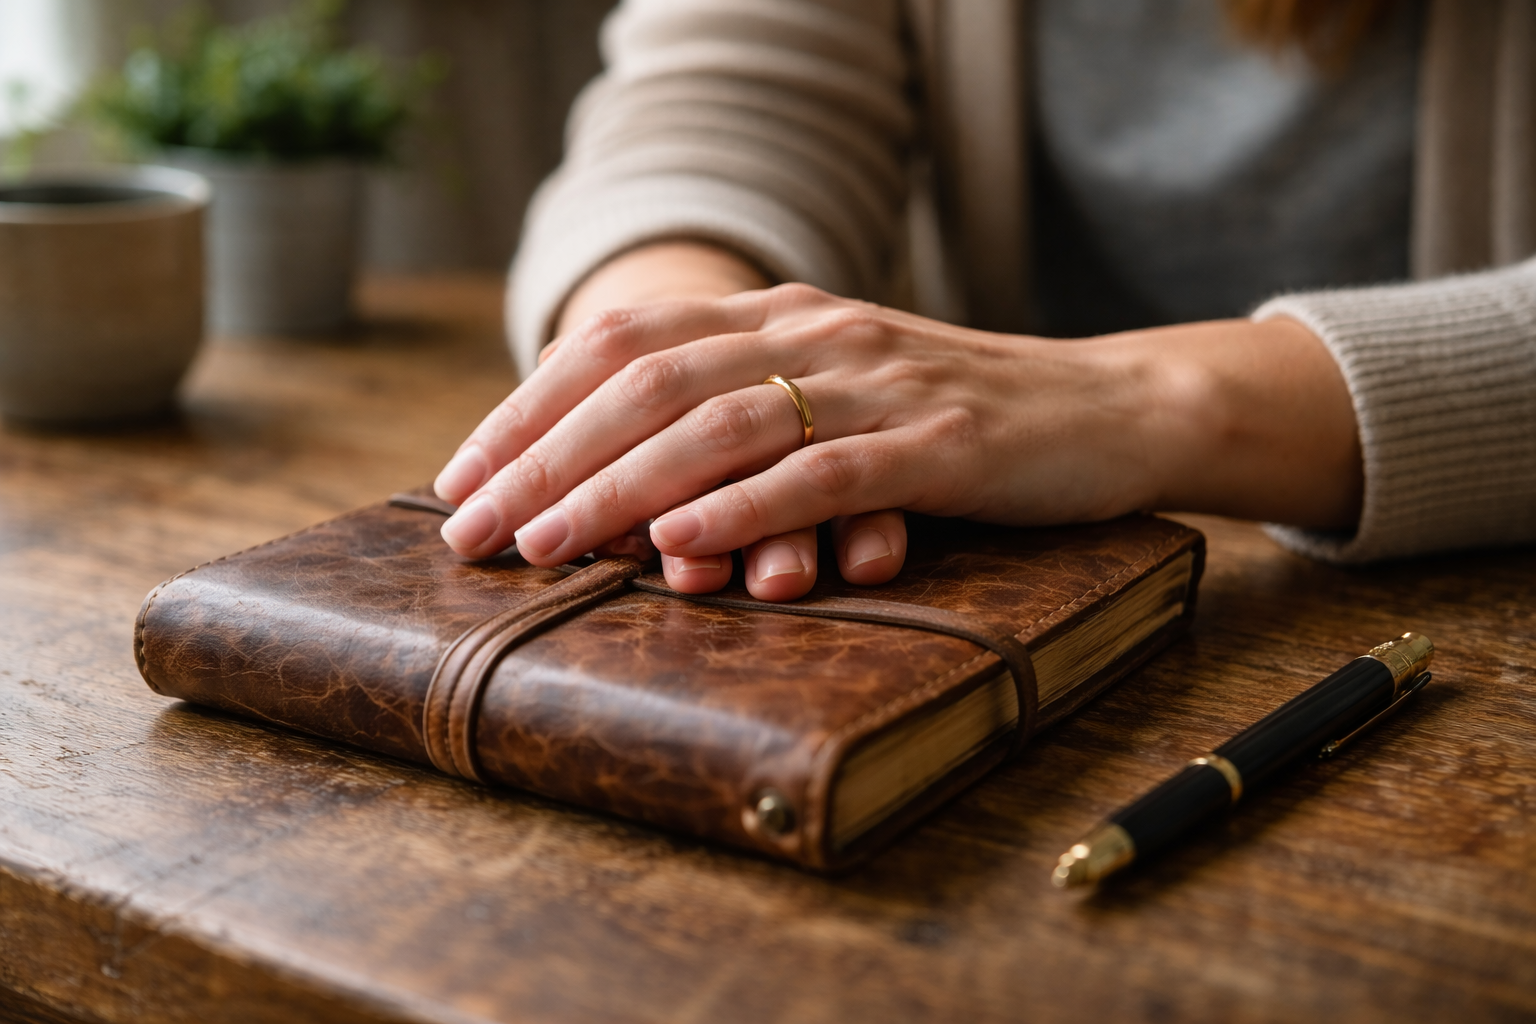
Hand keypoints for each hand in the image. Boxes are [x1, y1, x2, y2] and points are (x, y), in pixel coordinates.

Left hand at [436, 251, 1361, 600]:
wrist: (1105, 408)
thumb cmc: (951, 424)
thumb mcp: (834, 402)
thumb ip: (741, 423)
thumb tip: (618, 498)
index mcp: (776, 317)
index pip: (622, 346)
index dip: (530, 410)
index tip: (462, 479)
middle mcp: (813, 332)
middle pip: (648, 382)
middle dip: (546, 457)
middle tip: (473, 526)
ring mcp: (876, 382)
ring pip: (723, 423)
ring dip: (622, 485)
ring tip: (548, 543)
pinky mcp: (938, 440)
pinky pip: (826, 471)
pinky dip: (746, 506)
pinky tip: (682, 542)